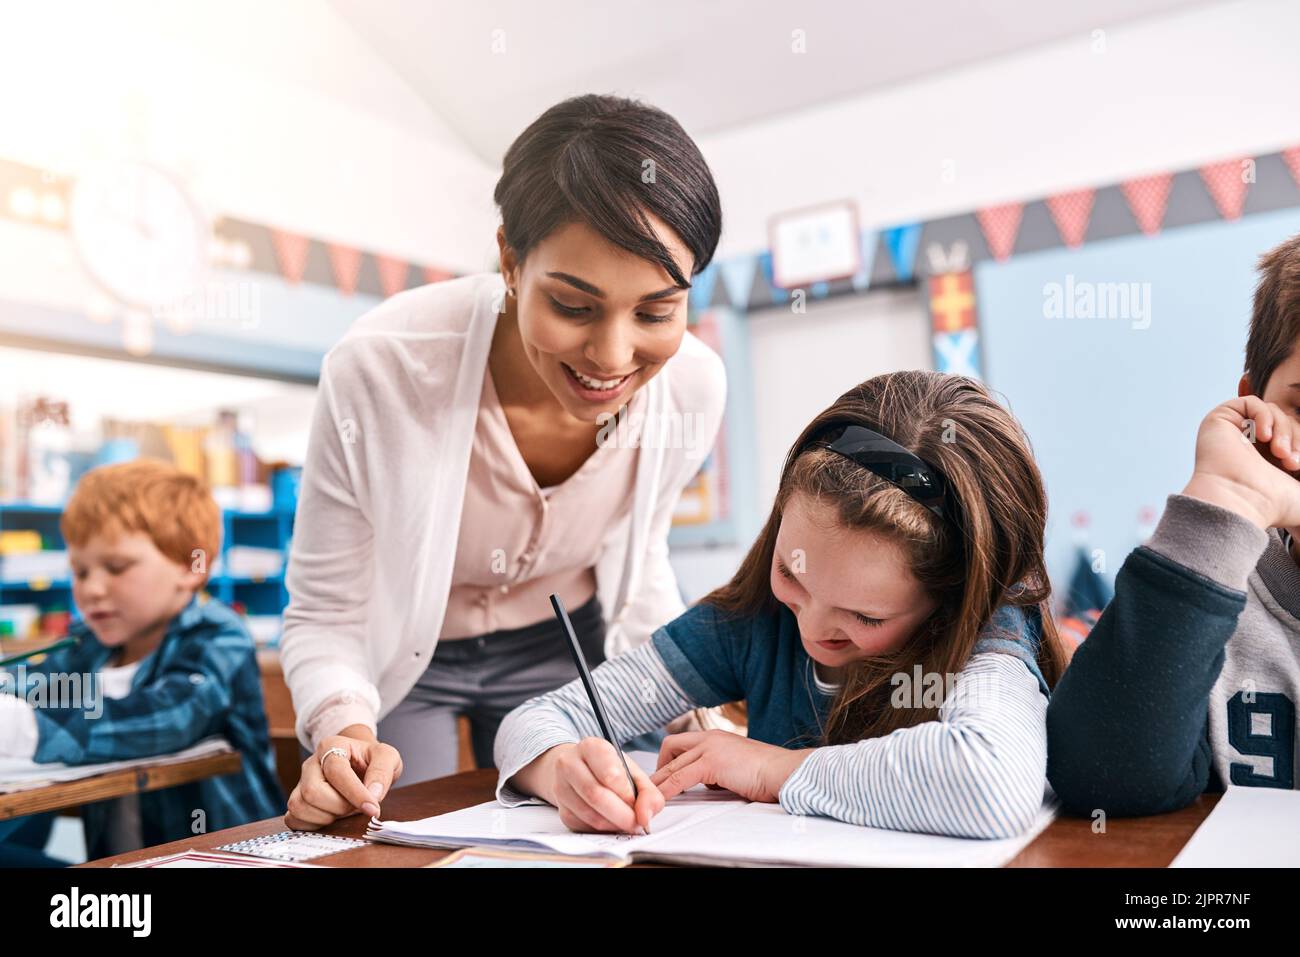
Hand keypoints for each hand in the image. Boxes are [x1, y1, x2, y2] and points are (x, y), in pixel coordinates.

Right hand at [284, 725, 402, 829]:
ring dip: (327, 817)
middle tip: (356, 806)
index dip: (355, 793)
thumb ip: (382, 772)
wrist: (360, 762)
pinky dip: (312, 825)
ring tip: (344, 809)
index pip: (336, 771)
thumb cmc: (371, 759)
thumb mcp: (387, 757)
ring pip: (300, 806)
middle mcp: (311, 763)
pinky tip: (331, 817)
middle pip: (313, 792)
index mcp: (331, 746)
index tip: (373, 808)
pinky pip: (293, 819)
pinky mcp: (297, 800)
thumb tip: (373, 795)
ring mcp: (300, 782)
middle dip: (339, 806)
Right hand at [536, 739, 663, 833]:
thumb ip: (648, 792)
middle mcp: (570, 764)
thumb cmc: (606, 768)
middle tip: (635, 822)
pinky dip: (602, 829)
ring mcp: (561, 787)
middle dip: (621, 815)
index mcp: (591, 747)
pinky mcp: (561, 809)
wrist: (576, 769)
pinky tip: (610, 822)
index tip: (637, 804)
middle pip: (596, 795)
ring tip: (625, 822)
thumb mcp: (631, 770)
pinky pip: (583, 826)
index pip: (609, 774)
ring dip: (613, 824)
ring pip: (589, 814)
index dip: (627, 795)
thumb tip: (645, 817)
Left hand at [649, 730, 812, 802]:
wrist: (785, 772)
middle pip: (671, 747)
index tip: (662, 776)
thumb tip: (710, 784)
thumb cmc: (768, 775)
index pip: (683, 742)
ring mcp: (710, 748)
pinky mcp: (712, 762)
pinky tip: (661, 802)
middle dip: (658, 768)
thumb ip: (722, 771)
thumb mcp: (738, 768)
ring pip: (672, 764)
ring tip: (649, 798)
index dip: (669, 760)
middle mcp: (711, 737)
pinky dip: (667, 791)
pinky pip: (679, 778)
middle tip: (652, 787)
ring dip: (657, 782)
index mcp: (717, 737)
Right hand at [1183, 395, 1299, 528]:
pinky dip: (1264, 415)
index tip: (1298, 464)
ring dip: (1282, 429)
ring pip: (1271, 412)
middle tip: (1291, 461)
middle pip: (1284, 421)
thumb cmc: (1273, 504)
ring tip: (1279, 452)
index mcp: (1267, 459)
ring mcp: (1234, 432)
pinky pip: (1251, 403)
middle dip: (1294, 438)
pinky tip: (1264, 436)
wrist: (1242, 501)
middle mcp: (1249, 445)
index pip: (1292, 435)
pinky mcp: (1220, 420)